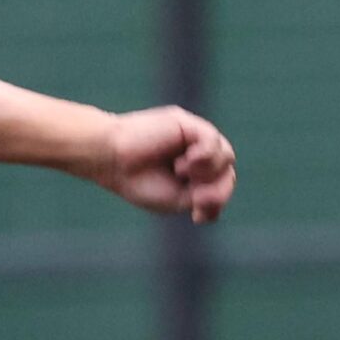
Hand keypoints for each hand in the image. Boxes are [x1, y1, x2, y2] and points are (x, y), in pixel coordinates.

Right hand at [95, 106, 235, 223]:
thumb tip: (228, 184)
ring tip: (181, 172)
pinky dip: (204, 155)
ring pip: (225, 154)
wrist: (111, 160)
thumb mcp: (178, 199)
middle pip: (227, 170)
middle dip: (217, 188)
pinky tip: (186, 161)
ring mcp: (192, 136)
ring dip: (209, 171)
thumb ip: (206, 195)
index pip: (222, 184)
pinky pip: (211, 139)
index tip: (198, 216)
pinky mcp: (185, 123)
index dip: (218, 200)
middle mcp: (195, 151)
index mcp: (193, 172)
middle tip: (196, 198)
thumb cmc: (138, 182)